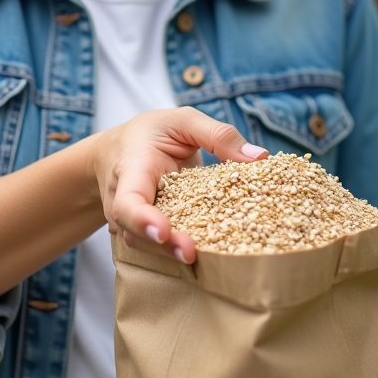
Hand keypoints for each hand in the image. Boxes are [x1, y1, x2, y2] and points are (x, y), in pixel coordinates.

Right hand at [90, 107, 266, 262]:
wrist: (119, 151)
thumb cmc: (151, 133)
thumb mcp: (183, 120)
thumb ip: (218, 135)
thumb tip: (259, 157)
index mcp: (132, 170)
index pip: (127, 201)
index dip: (142, 219)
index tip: (163, 230)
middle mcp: (124, 202)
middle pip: (136, 233)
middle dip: (163, 246)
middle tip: (191, 253)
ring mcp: (131, 224)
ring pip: (148, 247)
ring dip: (173, 253)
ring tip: (202, 257)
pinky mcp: (146, 234)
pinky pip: (160, 247)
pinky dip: (180, 251)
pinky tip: (209, 253)